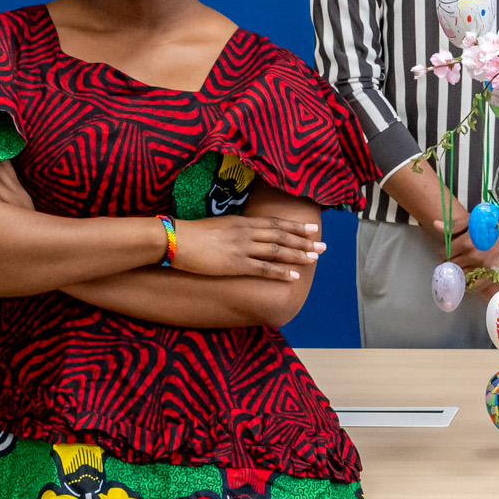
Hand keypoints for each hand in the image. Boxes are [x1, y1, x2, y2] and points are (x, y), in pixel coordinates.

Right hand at [170, 214, 325, 282]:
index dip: (295, 227)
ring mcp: (242, 248)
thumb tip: (246, 233)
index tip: (312, 228)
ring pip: (277, 251)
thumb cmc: (192, 234)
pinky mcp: (235, 264)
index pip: (275, 224)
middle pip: (281, 236)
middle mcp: (247, 233)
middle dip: (304, 241)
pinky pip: (264, 268)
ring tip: (314, 258)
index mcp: (242, 222)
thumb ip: (236, 229)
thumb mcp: (219, 225)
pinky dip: (281, 272)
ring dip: (298, 255)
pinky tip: (294, 275)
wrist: (175, 239)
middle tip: (323, 246)